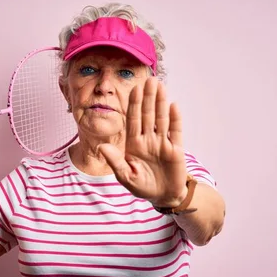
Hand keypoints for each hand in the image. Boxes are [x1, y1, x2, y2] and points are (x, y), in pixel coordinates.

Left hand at [98, 77, 188, 206]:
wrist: (163, 196)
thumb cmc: (142, 186)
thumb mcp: (125, 176)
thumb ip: (115, 161)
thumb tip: (101, 147)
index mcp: (134, 144)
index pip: (133, 120)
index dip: (134, 104)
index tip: (134, 89)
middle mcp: (148, 140)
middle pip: (147, 115)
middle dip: (148, 98)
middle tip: (150, 80)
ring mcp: (162, 143)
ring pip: (161, 119)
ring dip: (161, 103)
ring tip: (160, 86)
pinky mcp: (175, 149)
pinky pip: (175, 131)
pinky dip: (175, 119)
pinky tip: (173, 105)